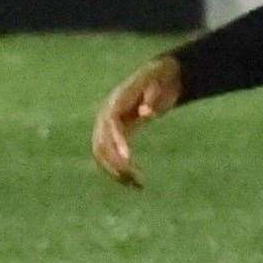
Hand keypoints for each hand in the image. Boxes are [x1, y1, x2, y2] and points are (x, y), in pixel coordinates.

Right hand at [92, 56, 182, 187]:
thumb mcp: (159, 83)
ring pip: (102, 154)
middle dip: (116, 162)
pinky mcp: (116, 134)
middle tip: (136, 179)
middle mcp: (106, 115)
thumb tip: (146, 113)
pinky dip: (119, 170)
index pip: (111, 125)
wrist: (157, 76)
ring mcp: (108, 125)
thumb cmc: (160, 79)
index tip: (129, 160)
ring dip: (116, 171)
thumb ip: (153, 96)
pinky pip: (110, 155)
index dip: (118, 142)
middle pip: (101, 143)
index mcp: (116, 101)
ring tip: (137, 185)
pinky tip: (134, 183)